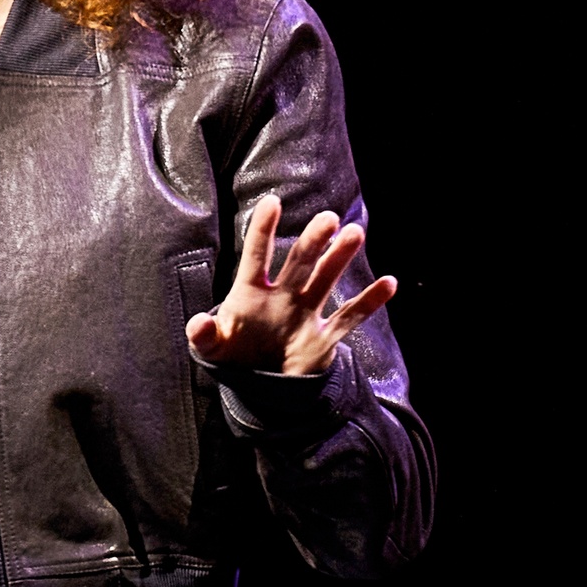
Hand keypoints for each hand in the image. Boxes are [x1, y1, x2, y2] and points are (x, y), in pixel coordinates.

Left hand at [186, 194, 397, 375]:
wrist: (256, 384)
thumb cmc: (231, 355)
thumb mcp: (211, 347)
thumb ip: (203, 336)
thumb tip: (197, 324)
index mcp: (249, 293)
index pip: (256, 256)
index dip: (263, 230)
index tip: (272, 202)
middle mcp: (281, 296)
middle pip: (299, 262)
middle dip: (313, 241)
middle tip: (328, 219)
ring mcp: (304, 314)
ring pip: (325, 280)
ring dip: (339, 258)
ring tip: (355, 233)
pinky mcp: (322, 339)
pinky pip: (349, 318)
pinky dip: (369, 302)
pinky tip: (389, 283)